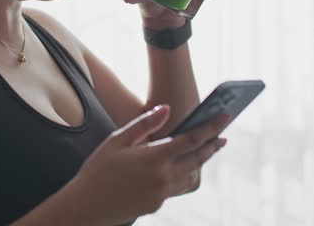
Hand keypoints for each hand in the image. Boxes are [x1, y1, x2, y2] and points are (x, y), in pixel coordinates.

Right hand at [68, 105, 227, 224]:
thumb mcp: (118, 140)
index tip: (225, 117)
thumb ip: (145, 124)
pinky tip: (181, 168)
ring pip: (190, 175)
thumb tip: (167, 109)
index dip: (211, 127)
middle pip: (197, 158)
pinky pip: (177, 186)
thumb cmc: (99, 169)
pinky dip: (183, 174)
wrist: (88, 205)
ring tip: (205, 150)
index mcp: (154, 158)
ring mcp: (162, 193)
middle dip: (212, 145)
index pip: (191, 140)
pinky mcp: (157, 204)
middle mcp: (163, 177)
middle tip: (222, 136)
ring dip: (200, 162)